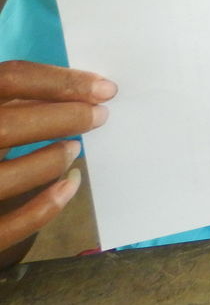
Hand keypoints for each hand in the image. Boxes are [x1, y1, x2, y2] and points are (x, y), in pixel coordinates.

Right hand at [0, 61, 114, 265]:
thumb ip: (16, 102)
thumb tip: (80, 91)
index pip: (11, 78)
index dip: (61, 81)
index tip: (105, 88)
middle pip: (7, 124)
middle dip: (64, 118)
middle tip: (100, 116)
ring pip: (7, 174)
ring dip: (51, 159)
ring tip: (74, 149)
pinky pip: (7, 226)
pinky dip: (44, 207)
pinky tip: (69, 186)